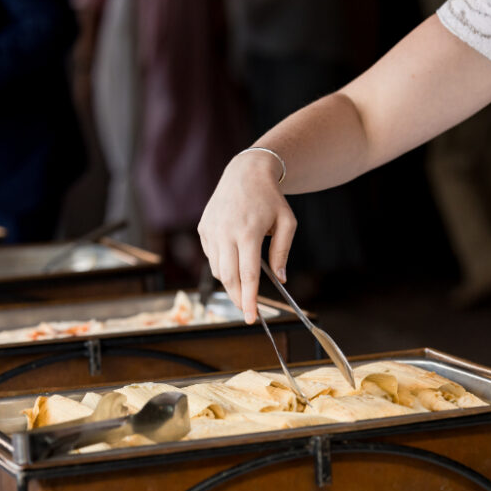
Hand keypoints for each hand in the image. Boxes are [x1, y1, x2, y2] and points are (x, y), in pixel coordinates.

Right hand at [197, 150, 295, 323]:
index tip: (252, 317)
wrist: (245, 173)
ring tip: (244, 284)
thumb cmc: (270, 199)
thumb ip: (282, 252)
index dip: (249, 299)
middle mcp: (225, 232)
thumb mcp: (287, 223)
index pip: (247, 275)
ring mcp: (211, 230)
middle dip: (238, 298)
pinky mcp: (203, 228)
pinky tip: (234, 260)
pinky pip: (211, 257)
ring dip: (230, 282)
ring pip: (217, 269)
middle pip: (228, 277)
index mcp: (248, 231)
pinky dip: (222, 265)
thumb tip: (280, 279)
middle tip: (247, 310)